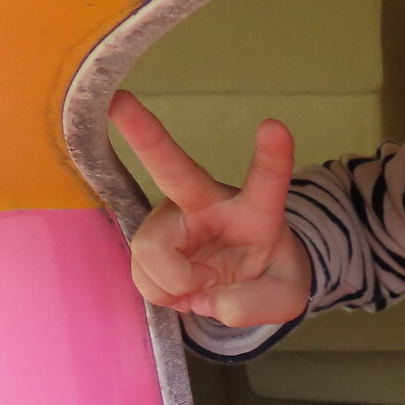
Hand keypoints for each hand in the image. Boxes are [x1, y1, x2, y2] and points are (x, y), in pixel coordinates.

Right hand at [110, 91, 312, 325]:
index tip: (274, 125)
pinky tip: (185, 287)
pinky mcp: (148, 240)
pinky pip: (144, 275)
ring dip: (177, 284)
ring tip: (204, 284)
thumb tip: (217, 302)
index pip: (267, 180)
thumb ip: (261, 303)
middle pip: (173, 169)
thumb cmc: (270, 277)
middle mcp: (207, 203)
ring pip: (153, 251)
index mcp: (256, 209)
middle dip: (144, 134)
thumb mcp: (285, 297)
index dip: (272, 155)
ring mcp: (172, 219)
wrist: (242, 287)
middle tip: (119, 101)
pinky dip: (165, 293)